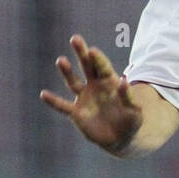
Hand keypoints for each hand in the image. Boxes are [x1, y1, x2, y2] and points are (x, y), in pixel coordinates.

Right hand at [40, 35, 143, 153]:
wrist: (120, 138)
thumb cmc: (130, 121)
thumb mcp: (134, 111)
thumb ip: (128, 96)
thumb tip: (123, 81)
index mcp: (109, 82)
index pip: (102, 67)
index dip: (98, 59)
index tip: (92, 51)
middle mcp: (94, 86)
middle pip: (86, 66)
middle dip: (81, 53)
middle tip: (75, 39)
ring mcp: (84, 98)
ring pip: (73, 82)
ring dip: (67, 72)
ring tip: (61, 61)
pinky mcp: (76, 113)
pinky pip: (63, 106)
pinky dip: (53, 101)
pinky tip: (44, 94)